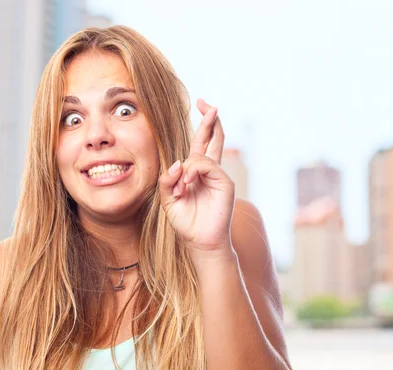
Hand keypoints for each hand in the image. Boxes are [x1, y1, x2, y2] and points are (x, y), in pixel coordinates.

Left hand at [159, 99, 234, 257]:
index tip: (201, 103)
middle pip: (213, 138)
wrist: (200, 243)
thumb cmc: (186, 222)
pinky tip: (186, 185)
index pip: (201, 142)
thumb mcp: (168, 199)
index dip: (202, 124)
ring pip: (203, 154)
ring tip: (181, 189)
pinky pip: (206, 166)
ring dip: (186, 169)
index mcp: (196, 172)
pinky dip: (192, 172)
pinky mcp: (225, 183)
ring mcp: (218, 176)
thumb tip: (177, 163)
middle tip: (207, 103)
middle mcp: (210, 171)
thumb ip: (167, 180)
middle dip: (210, 119)